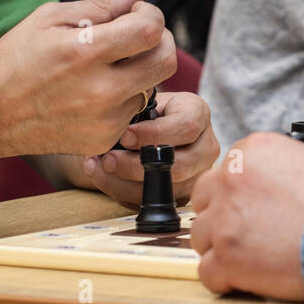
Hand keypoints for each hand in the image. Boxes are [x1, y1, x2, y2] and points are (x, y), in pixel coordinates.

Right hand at [0, 0, 179, 157]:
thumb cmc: (16, 59)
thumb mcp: (50, 19)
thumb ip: (102, 6)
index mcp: (86, 53)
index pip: (150, 30)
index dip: (151, 15)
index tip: (137, 13)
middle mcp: (101, 91)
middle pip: (166, 61)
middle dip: (160, 41)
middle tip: (139, 36)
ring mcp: (105, 120)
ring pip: (151, 86)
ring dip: (139, 71)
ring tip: (107, 66)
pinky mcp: (104, 140)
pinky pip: (133, 112)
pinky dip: (123, 97)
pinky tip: (95, 92)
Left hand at [81, 92, 219, 204]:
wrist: (150, 126)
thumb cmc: (145, 112)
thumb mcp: (143, 102)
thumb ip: (135, 112)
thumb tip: (116, 132)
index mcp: (198, 114)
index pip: (186, 127)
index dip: (153, 135)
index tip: (124, 136)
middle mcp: (206, 146)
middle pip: (180, 165)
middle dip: (136, 166)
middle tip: (107, 159)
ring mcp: (197, 174)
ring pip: (165, 189)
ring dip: (124, 183)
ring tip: (97, 168)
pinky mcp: (184, 194)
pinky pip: (154, 201)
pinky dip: (123, 193)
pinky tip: (105, 178)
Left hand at [189, 134, 303, 298]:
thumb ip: (276, 171)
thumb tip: (266, 188)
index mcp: (251, 151)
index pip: (223, 174)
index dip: (237, 198)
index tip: (253, 212)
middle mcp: (231, 178)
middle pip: (205, 202)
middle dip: (223, 220)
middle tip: (251, 236)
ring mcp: (225, 218)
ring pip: (202, 238)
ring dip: (223, 250)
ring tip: (256, 259)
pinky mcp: (226, 256)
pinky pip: (208, 272)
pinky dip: (226, 280)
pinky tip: (250, 279)